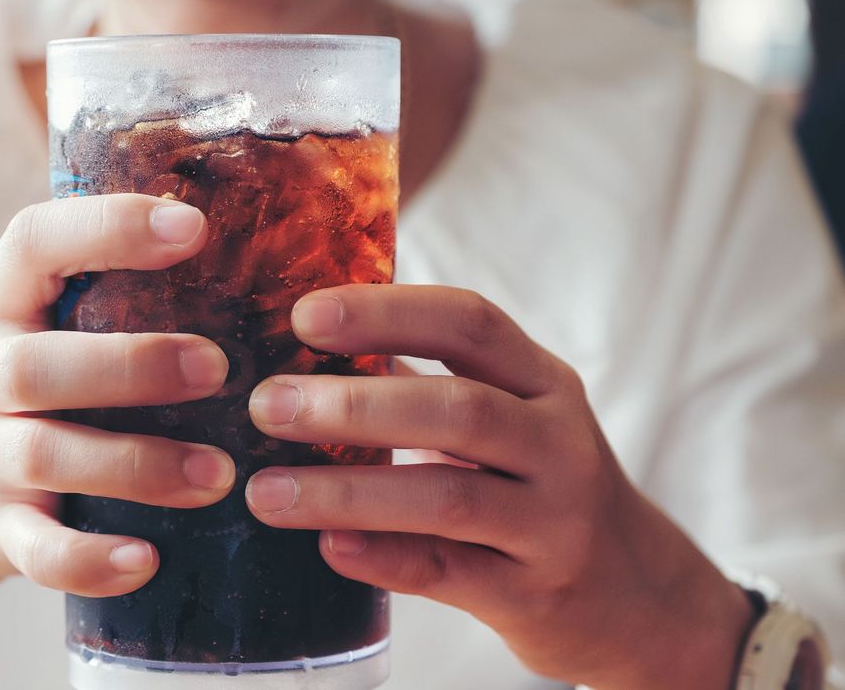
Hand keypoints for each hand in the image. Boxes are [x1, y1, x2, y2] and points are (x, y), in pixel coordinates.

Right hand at [0, 194, 234, 597]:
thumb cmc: (19, 377)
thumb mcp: (32, 315)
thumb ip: (99, 280)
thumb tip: (251, 238)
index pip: (34, 242)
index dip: (109, 228)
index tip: (194, 226)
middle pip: (35, 366)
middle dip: (129, 366)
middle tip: (217, 369)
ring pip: (46, 457)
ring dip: (137, 465)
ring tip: (219, 475)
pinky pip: (34, 551)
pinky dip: (87, 559)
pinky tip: (145, 561)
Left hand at [244, 285, 754, 688]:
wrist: (641, 597)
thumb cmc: (544, 487)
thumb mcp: (511, 419)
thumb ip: (426, 383)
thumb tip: (312, 352)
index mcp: (542, 384)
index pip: (469, 324)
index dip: (386, 312)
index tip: (304, 315)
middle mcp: (558, 444)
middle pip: (458, 408)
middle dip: (355, 405)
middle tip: (269, 405)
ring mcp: (554, 522)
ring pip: (450, 496)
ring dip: (349, 491)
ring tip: (267, 491)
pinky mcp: (535, 594)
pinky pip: (451, 573)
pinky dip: (385, 558)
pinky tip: (327, 547)